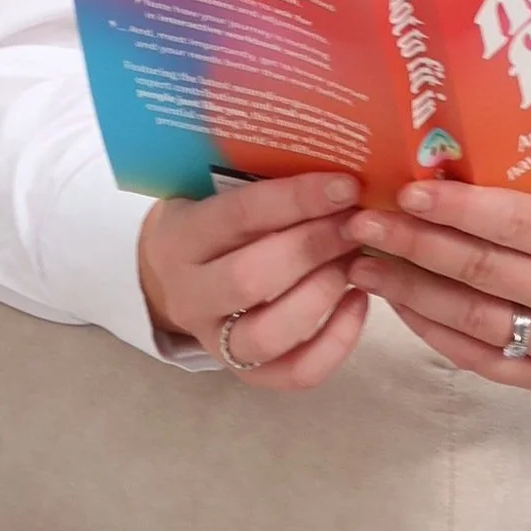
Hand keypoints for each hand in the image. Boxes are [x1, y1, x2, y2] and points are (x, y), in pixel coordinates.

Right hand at [138, 172, 369, 389]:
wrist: (171, 276)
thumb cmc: (214, 221)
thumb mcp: (216, 189)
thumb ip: (262, 179)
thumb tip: (342, 157)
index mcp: (180, 237)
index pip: (238, 216)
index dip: (296, 201)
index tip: (347, 185)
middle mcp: (190, 294)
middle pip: (251, 279)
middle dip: (314, 249)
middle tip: (357, 225)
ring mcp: (214, 340)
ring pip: (269, 333)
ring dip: (323, 295)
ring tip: (356, 261)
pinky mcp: (244, 372)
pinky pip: (294, 373)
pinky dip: (336, 343)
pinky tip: (360, 302)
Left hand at [345, 183, 530, 396]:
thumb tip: (463, 151)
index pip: (510, 221)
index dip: (451, 207)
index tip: (403, 191)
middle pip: (478, 271)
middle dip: (412, 245)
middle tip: (361, 222)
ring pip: (469, 320)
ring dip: (409, 292)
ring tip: (364, 264)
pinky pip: (482, 359)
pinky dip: (436, 333)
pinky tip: (403, 306)